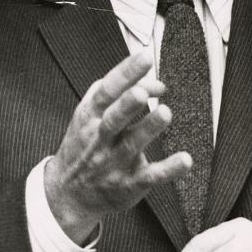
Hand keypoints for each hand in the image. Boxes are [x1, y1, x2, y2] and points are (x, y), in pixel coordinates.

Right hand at [44, 50, 191, 244]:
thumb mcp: (92, 114)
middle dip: (127, 105)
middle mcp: (99, 138)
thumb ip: (121, 93)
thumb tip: (158, 84)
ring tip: (165, 113)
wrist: (67, 194)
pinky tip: (184, 160)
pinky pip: (149, 177)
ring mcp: (112, 163)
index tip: (145, 58)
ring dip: (148, 129)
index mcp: (90, 115)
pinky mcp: (128, 185)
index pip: (106, 91)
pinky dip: (167, 170)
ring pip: (131, 145)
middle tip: (142, 92)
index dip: (125, 73)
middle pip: (113, 119)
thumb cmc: (85, 143)